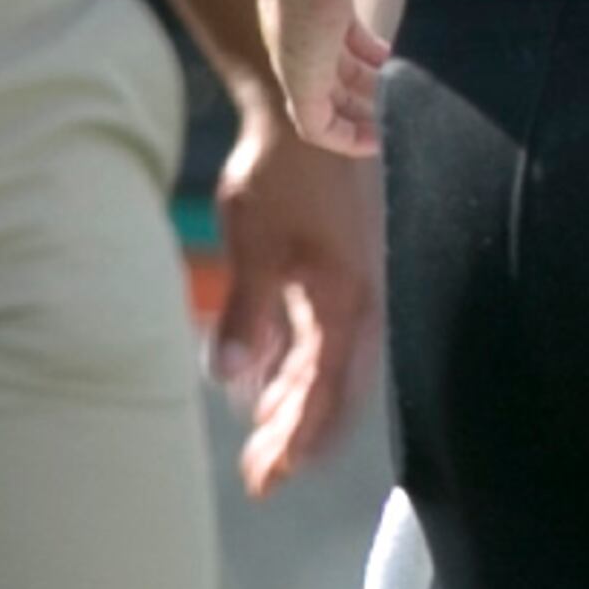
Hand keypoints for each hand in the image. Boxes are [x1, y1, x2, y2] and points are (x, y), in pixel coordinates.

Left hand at [212, 96, 381, 496]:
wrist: (308, 108)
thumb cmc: (284, 174)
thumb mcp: (257, 244)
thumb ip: (248, 314)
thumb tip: (230, 379)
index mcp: (347, 302)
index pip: (326, 393)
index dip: (300, 441)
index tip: (272, 480)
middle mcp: (358, 303)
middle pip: (331, 391)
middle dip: (295, 438)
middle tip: (259, 479)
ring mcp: (350, 287)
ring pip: (324, 367)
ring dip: (292, 406)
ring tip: (258, 442)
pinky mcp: (337, 271)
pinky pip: (318, 337)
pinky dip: (293, 368)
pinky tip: (265, 385)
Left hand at [251, 0, 399, 158]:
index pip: (346, 35)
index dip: (376, 53)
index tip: (404, 63)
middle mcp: (305, 27)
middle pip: (337, 71)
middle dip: (372, 90)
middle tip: (405, 102)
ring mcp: (297, 55)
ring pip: (326, 102)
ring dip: (362, 120)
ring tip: (397, 133)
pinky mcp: (295, 78)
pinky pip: (316, 125)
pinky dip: (344, 139)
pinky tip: (373, 144)